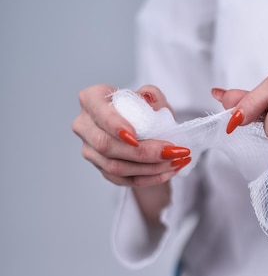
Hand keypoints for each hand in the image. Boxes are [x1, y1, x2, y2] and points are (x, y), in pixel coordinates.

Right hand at [72, 84, 190, 224]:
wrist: (145, 130)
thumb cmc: (145, 110)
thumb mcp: (154, 99)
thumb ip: (153, 95)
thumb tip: (149, 96)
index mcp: (92, 99)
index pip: (98, 112)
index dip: (114, 125)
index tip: (136, 137)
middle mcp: (84, 125)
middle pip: (105, 145)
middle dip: (142, 152)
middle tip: (172, 152)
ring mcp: (90, 150)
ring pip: (115, 167)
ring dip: (150, 168)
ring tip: (176, 162)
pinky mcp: (102, 169)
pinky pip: (124, 180)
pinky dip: (149, 178)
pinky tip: (169, 172)